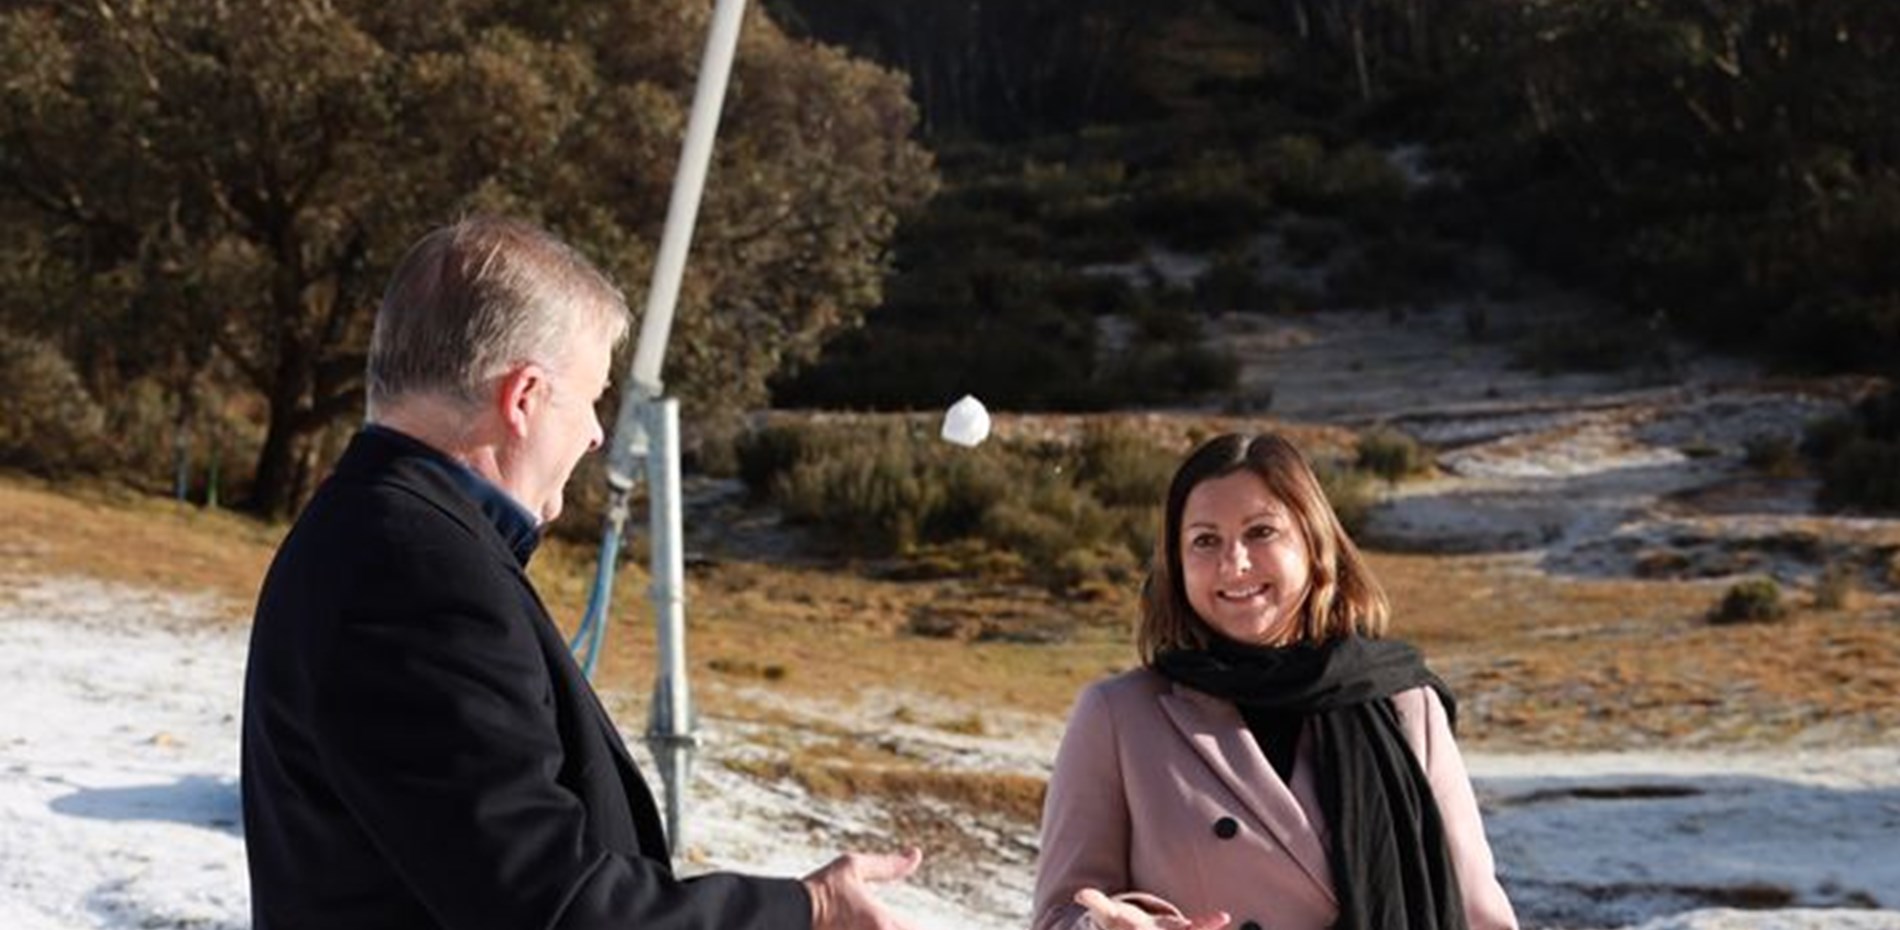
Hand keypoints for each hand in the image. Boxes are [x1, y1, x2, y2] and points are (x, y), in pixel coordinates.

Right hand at [803, 848, 922, 929]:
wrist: (786, 915)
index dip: (918, 927)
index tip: (912, 922)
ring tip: (870, 926)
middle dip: (903, 928)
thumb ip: (887, 865)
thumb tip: (916, 854)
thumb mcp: (853, 868)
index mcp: (882, 923)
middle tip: (888, 921)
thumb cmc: (820, 890)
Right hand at [1075, 888, 1230, 929]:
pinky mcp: (1185, 929)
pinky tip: (1222, 917)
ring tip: (1219, 918)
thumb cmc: (1121, 925)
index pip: (1140, 928)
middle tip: (1193, 924)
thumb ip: (1095, 902)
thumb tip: (1079, 894)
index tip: (1144, 925)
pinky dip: (1209, 922)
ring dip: (1201, 927)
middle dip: (1185, 928)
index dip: (1152, 926)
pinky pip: (1198, 927)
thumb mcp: (1107, 915)